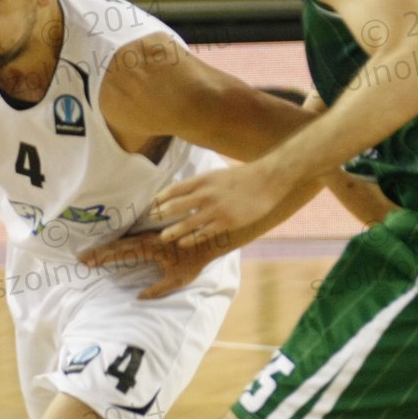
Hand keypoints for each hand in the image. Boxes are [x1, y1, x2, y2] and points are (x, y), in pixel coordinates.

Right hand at [77, 230, 229, 299]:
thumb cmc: (194, 262)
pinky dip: (117, 244)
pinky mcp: (151, 235)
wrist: (207, 241)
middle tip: (80, 258)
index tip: (88, 262)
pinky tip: (109, 247)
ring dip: (105, 248)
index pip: (120, 253)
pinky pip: (129, 239)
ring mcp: (148, 236)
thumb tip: (138, 298)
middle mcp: (145, 240)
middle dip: (98, 252)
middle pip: (117, 245)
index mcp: (149, 249)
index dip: (103, 258)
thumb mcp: (177, 280)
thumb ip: (158, 290)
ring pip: (122, 241)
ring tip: (90, 254)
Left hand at [153, 161, 292, 248]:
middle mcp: (206, 194)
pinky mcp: (226, 222)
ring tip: (162, 237)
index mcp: (203, 180)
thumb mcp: (217, 175)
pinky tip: (183, 243)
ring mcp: (216, 209)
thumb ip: (200, 184)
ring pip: (186, 223)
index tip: (152, 205)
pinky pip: (204, 233)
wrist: (267, 181)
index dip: (160, 199)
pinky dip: (191, 239)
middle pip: (175, 207)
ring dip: (172, 231)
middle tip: (151, 221)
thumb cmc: (242, 177)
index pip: (174, 190)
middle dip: (160, 215)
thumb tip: (182, 190)